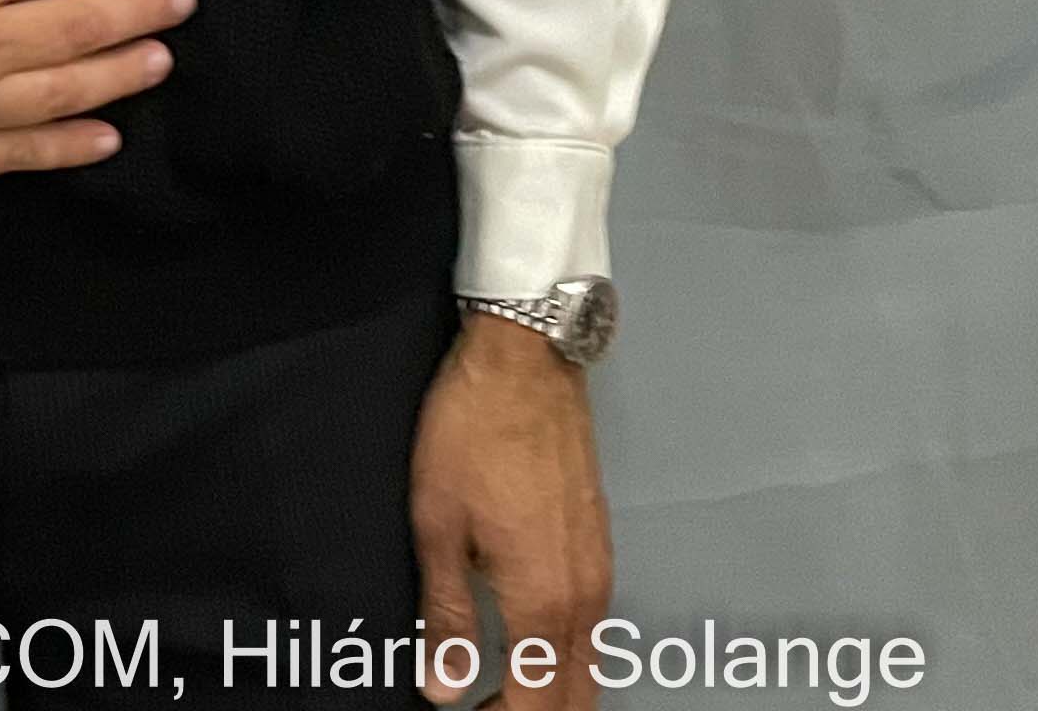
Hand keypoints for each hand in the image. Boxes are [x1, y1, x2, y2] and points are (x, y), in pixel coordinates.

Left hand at [410, 312, 611, 705]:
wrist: (525, 361)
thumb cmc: (476, 431)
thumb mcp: (439, 528)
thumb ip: (448, 617)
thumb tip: (445, 686)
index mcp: (544, 599)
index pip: (536, 702)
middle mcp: (584, 594)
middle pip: (574, 696)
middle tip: (482, 708)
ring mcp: (598, 569)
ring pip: (588, 666)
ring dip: (550, 691)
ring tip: (498, 692)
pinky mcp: (599, 545)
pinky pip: (591, 628)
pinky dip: (564, 658)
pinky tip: (531, 650)